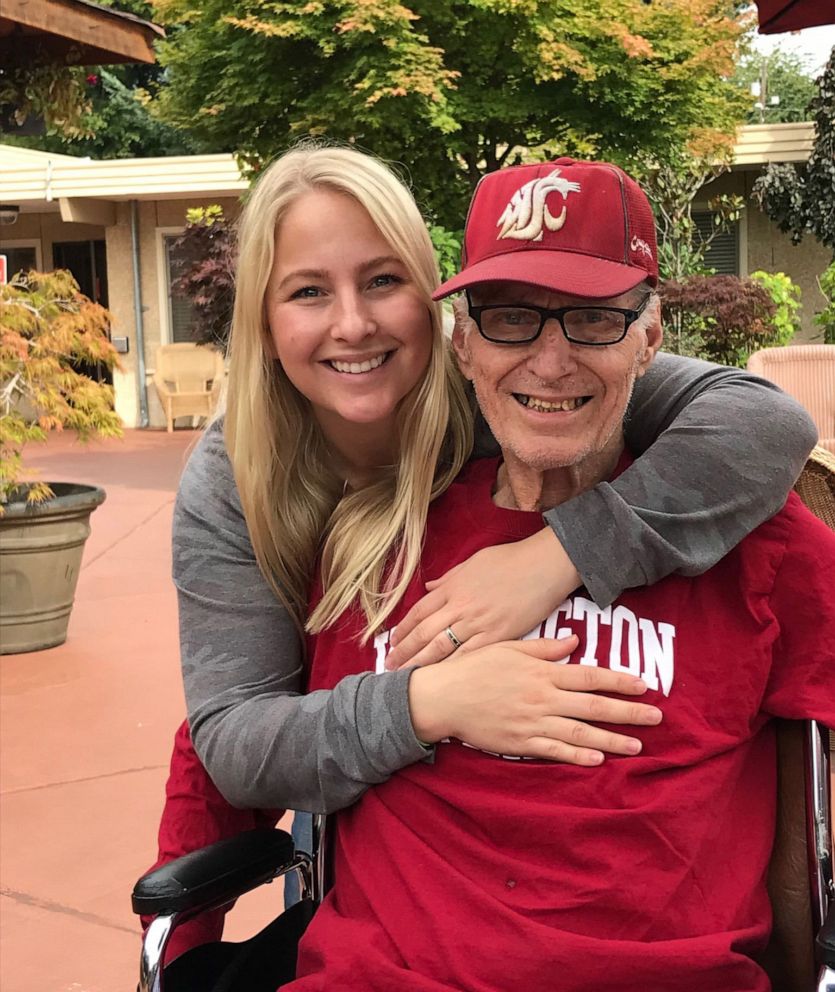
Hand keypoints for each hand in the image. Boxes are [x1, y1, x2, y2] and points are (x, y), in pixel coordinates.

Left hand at [386, 527, 580, 669]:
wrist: (544, 565)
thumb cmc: (512, 560)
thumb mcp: (474, 562)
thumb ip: (449, 578)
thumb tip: (430, 586)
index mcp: (452, 587)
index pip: (419, 612)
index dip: (403, 629)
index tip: (393, 642)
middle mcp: (460, 606)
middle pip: (423, 633)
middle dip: (404, 652)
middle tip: (389, 667)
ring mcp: (478, 622)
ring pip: (441, 648)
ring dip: (421, 663)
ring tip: (406, 677)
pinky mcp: (498, 636)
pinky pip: (470, 655)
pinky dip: (452, 668)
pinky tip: (442, 679)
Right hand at [407, 637, 662, 765]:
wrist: (443, 696)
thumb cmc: (474, 667)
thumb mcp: (508, 647)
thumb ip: (543, 647)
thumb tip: (573, 642)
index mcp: (542, 672)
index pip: (589, 676)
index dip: (619, 682)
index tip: (644, 686)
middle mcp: (543, 698)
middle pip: (593, 707)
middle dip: (628, 713)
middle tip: (656, 718)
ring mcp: (533, 723)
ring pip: (580, 733)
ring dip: (611, 740)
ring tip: (637, 746)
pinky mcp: (520, 743)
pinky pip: (554, 751)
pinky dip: (577, 756)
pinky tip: (598, 759)